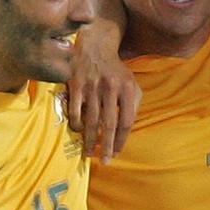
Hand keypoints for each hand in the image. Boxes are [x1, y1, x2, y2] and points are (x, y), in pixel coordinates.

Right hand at [69, 34, 140, 162]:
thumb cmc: (116, 72)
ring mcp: (92, 86)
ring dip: (89, 139)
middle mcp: (110, 88)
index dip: (122, 140)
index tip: (117, 153)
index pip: (126, 121)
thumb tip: (128, 130)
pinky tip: (78, 132)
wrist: (95, 47)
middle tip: (104, 161)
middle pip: (109, 124)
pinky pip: (75, 110)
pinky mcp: (75, 84)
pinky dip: (77, 123)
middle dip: (106, 146)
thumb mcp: (131, 84)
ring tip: (88, 153)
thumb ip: (133, 105)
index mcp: (127, 89)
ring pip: (90, 120)